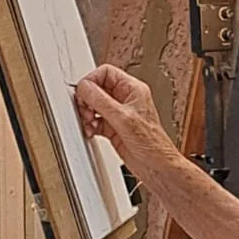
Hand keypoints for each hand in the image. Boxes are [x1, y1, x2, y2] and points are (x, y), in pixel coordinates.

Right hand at [73, 64, 174, 180]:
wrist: (156, 166)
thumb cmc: (152, 143)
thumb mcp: (123, 118)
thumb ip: (101, 101)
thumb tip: (85, 88)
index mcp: (132, 89)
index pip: (106, 73)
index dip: (91, 80)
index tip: (83, 93)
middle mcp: (125, 99)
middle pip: (97, 89)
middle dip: (87, 100)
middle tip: (85, 110)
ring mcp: (118, 114)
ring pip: (94, 106)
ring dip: (87, 114)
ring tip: (89, 123)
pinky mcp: (113, 128)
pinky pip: (95, 121)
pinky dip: (90, 125)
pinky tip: (91, 131)